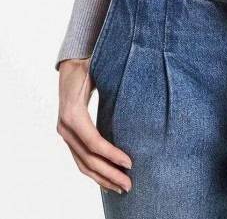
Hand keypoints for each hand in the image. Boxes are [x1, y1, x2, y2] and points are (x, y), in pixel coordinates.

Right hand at [56, 58, 132, 193]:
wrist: (71, 65)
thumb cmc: (90, 66)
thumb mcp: (100, 69)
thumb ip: (114, 76)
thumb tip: (136, 73)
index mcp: (73, 114)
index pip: (93, 142)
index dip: (111, 154)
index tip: (130, 163)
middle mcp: (65, 127)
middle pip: (88, 159)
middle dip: (109, 174)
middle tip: (129, 185)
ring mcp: (65, 134)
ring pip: (82, 164)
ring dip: (102, 178)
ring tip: (121, 188)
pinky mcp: (68, 137)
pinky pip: (80, 159)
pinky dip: (93, 173)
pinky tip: (106, 182)